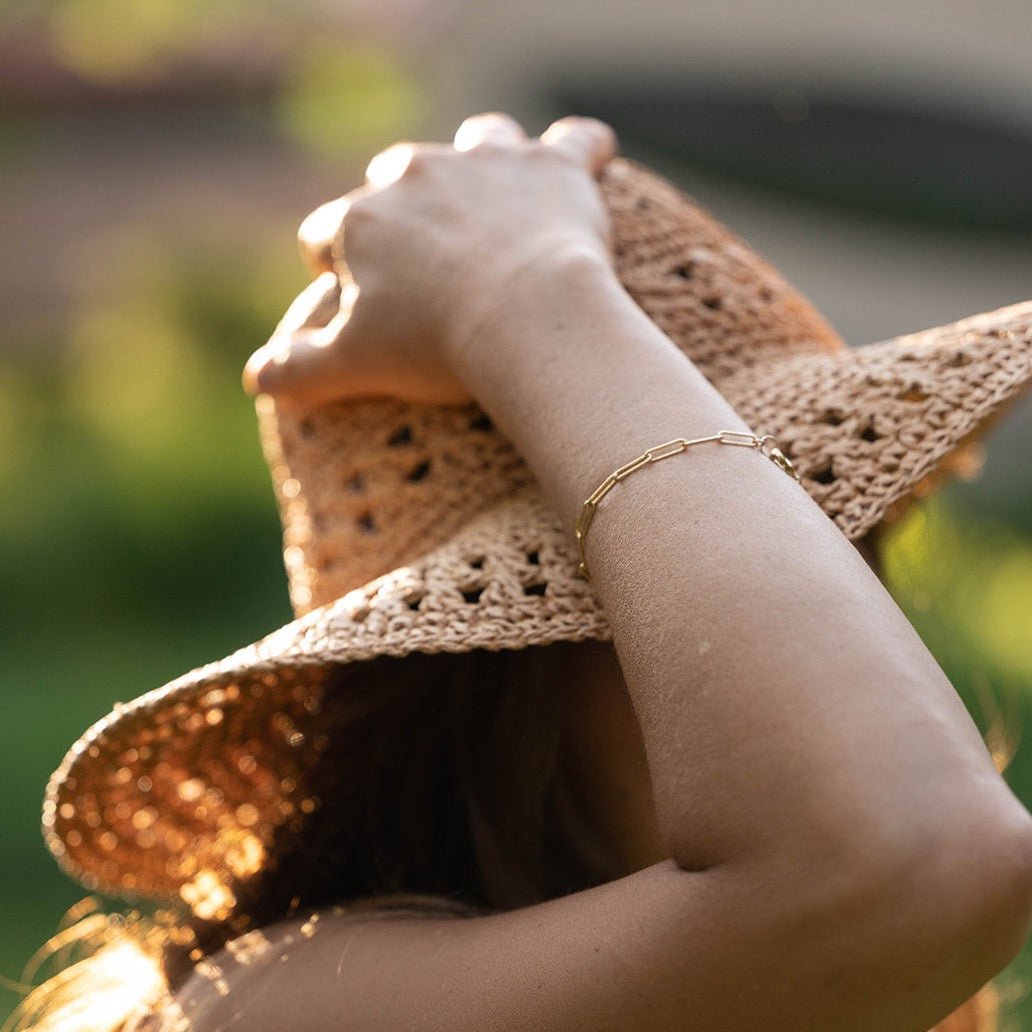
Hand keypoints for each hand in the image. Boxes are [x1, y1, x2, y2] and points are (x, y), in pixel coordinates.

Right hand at [243, 112, 618, 407]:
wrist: (527, 320)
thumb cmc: (437, 345)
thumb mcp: (355, 365)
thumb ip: (300, 368)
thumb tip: (255, 378)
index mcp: (363, 222)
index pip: (327, 233)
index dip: (333, 264)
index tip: (352, 292)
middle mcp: (418, 175)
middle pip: (396, 178)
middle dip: (405, 211)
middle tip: (431, 261)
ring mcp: (488, 162)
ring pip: (478, 141)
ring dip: (482, 164)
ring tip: (498, 201)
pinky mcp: (553, 167)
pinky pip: (574, 139)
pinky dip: (580, 152)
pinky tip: (585, 166)